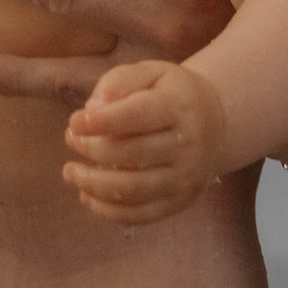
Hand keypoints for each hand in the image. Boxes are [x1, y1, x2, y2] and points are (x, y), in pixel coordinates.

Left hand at [63, 58, 223, 222]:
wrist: (217, 122)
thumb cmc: (172, 93)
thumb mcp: (150, 72)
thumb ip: (119, 82)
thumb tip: (92, 110)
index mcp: (178, 107)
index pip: (137, 116)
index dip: (102, 122)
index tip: (75, 122)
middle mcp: (187, 146)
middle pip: (132, 155)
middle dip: (92, 150)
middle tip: (70, 139)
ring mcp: (186, 178)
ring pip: (134, 190)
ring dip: (94, 185)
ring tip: (70, 173)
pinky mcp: (182, 201)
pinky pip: (143, 215)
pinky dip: (110, 212)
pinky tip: (87, 197)